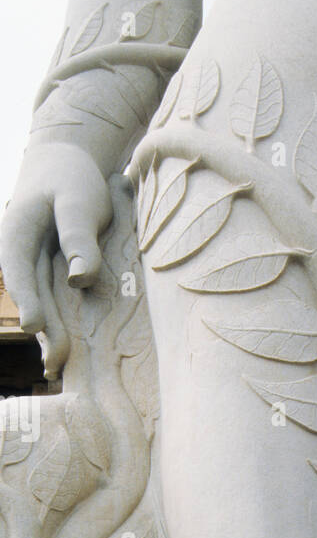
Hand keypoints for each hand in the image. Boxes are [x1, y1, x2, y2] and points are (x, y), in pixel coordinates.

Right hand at [0, 144, 112, 366]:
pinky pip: (55, 305)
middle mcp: (20, 256)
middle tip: (56, 365)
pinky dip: (61, 328)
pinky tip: (68, 358)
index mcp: (16, 233)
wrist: (67, 166)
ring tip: (59, 370)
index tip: (34, 325)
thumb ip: (78, 235)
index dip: (26, 298)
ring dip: (50, 337)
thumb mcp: (78, 199)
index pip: (18, 269)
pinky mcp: (51, 278)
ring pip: (43, 305)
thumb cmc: (71, 179)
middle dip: (43, 331)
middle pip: (32, 296)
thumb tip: (79, 280)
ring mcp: (34, 269)